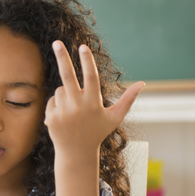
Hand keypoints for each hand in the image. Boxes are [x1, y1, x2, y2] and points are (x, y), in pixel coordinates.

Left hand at [44, 40, 144, 160]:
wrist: (76, 153)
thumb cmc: (98, 132)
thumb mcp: (114, 117)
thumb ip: (128, 99)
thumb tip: (143, 83)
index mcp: (94, 103)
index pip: (90, 77)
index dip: (87, 61)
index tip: (83, 46)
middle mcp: (78, 107)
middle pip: (68, 76)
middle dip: (63, 57)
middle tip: (56, 42)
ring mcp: (63, 112)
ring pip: (60, 90)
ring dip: (66, 95)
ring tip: (72, 111)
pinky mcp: (51, 118)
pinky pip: (52, 100)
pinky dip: (57, 105)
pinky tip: (63, 117)